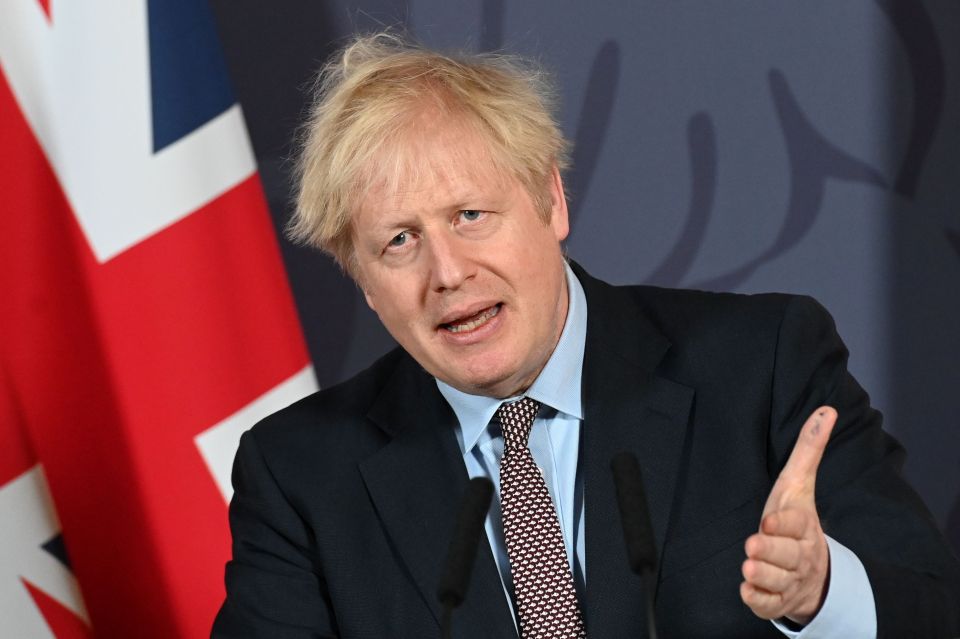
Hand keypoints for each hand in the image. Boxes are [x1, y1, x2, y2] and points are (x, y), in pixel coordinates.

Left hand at [740, 406, 835, 624]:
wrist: (814, 574)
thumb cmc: (796, 521)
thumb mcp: (799, 484)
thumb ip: (809, 449)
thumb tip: (826, 410)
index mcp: (803, 526)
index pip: (795, 524)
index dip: (784, 524)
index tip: (770, 520)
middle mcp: (799, 555)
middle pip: (788, 555)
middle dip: (771, 551)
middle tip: (752, 546)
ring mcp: (789, 580)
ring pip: (777, 580)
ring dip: (762, 576)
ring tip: (748, 567)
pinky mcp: (776, 600)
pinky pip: (768, 604)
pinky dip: (758, 600)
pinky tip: (747, 590)